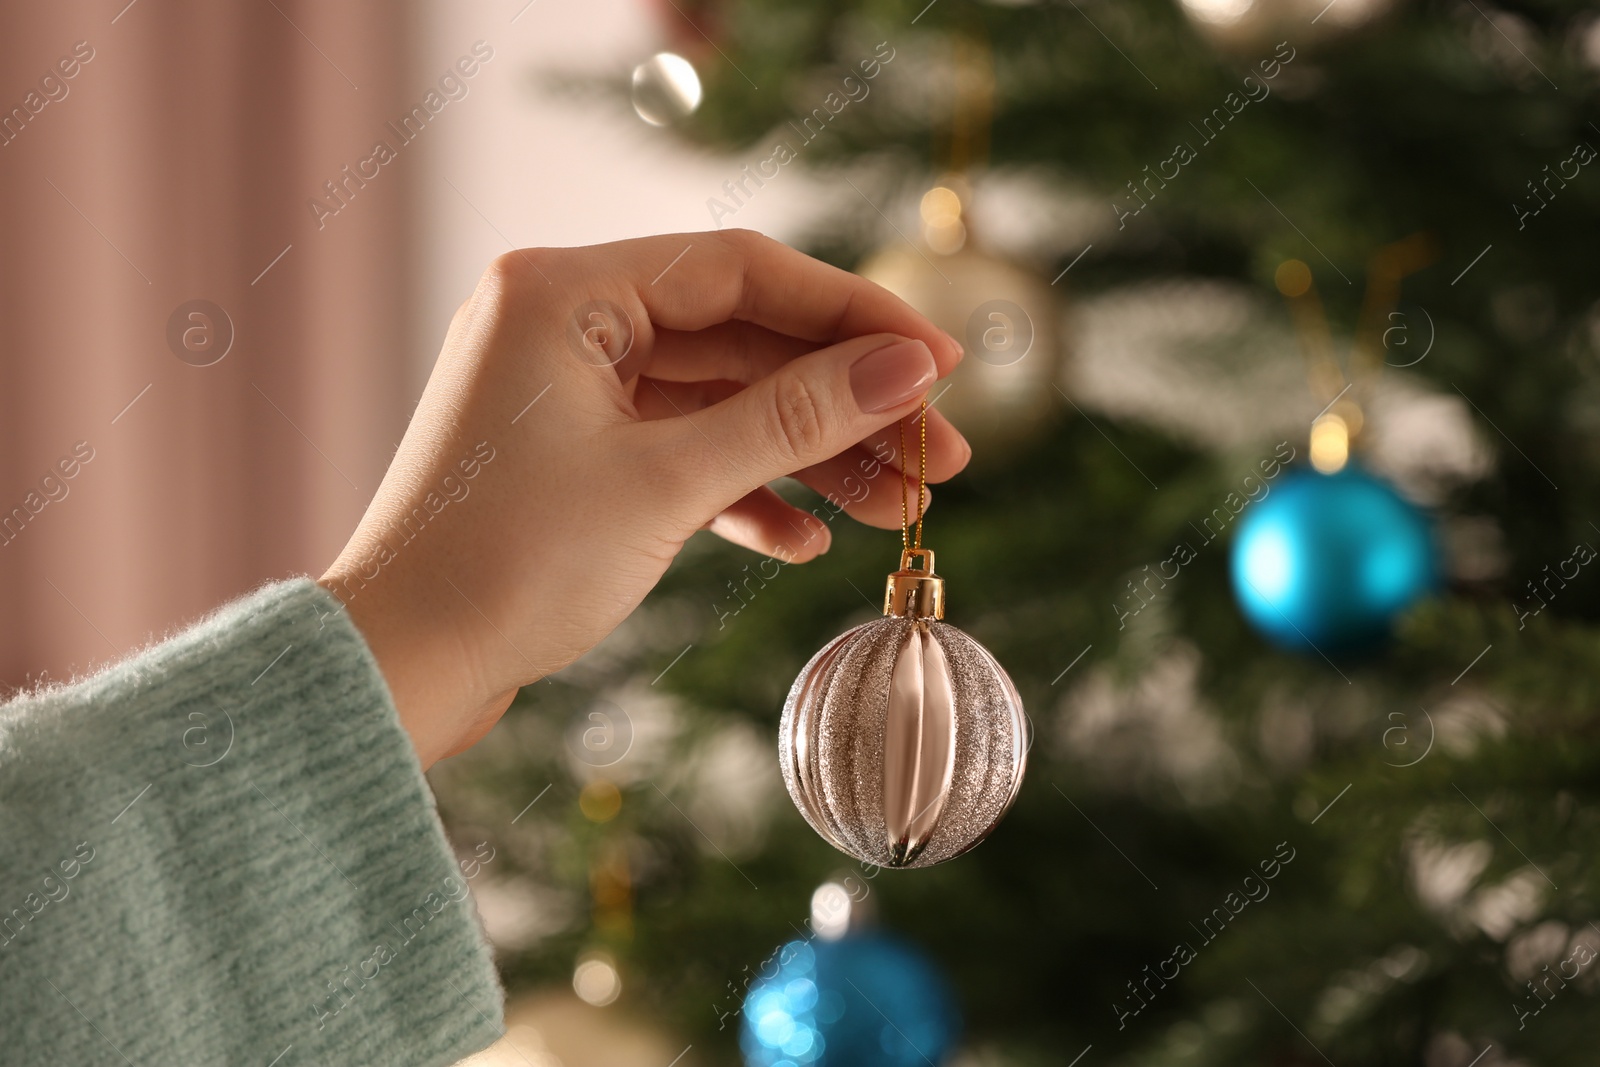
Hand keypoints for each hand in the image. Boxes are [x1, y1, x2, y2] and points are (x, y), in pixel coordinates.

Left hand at [318, 230, 968, 767]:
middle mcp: (562, 323)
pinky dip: (743, 492)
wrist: (398, 670)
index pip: (743, 270)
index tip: (942, 362)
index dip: (854, 314)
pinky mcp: (572, 457)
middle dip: (844, 401)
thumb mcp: (667, 484)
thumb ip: (793, 419)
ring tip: (898, 507)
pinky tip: (804, 540)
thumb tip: (907, 372)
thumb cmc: (506, 568)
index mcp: (564, 291)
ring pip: (720, 403)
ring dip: (808, 455)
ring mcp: (567, 392)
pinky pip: (680, 452)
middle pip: (742, 340)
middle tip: (939, 454)